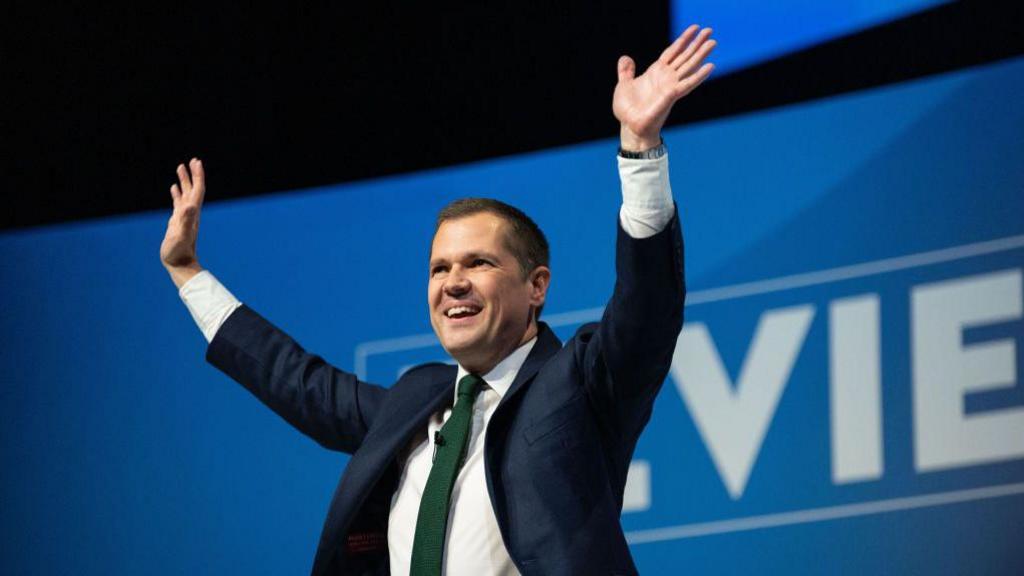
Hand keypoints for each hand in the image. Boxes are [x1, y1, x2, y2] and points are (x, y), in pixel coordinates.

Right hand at [160, 158, 205, 286]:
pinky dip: (177, 193)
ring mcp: (184, 217)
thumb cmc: (178, 252)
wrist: (179, 264)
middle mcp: (190, 213)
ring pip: (185, 194)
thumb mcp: (180, 235)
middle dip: (193, 174)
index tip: (196, 162)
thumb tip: (189, 206)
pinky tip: (174, 188)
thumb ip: (185, 221)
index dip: (198, 176)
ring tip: (180, 167)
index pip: (197, 190)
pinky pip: (178, 203)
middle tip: (192, 160)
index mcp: (192, 213)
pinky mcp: (177, 222)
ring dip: (184, 181)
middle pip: (193, 189)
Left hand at [613, 25, 715, 150]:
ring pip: (689, 66)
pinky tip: (710, 66)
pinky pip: (688, 83)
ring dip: (701, 54)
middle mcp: (666, 77)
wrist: (630, 126)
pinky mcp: (672, 96)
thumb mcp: (624, 85)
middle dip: (697, 43)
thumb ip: (626, 72)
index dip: (683, 39)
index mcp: (656, 72)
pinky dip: (699, 75)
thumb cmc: (627, 110)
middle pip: (684, 56)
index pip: (672, 52)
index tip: (694, 28)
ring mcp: (670, 86)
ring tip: (713, 42)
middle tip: (710, 30)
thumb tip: (625, 58)